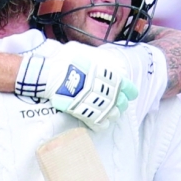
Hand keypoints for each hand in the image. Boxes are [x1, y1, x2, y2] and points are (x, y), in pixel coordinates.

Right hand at [15, 46, 137, 130]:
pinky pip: (98, 123)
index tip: (128, 93)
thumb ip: (102, 61)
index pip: (128, 87)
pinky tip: (100, 124)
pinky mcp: (85, 113)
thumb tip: (113, 65)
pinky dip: (101, 124)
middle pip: (121, 103)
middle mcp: (105, 91)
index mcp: (108, 76)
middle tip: (115, 104)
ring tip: (108, 113)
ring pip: (112, 114)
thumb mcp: (87, 55)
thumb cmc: (66, 62)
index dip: (129, 91)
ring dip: (111, 114)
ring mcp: (95, 103)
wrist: (51, 75)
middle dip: (120, 104)